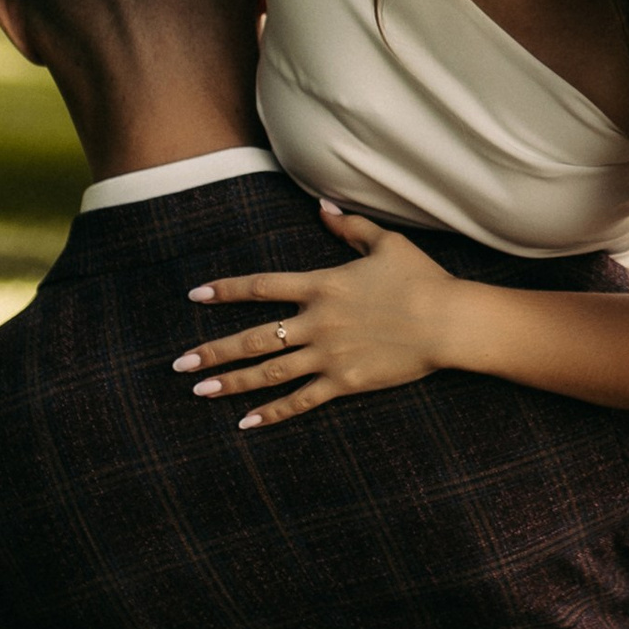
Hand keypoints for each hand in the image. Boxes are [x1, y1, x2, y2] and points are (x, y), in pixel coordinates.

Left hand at [173, 206, 464, 426]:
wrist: (449, 321)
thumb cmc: (422, 278)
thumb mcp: (385, 243)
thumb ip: (349, 226)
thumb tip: (322, 205)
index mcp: (323, 285)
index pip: (262, 287)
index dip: (226, 291)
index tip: (195, 296)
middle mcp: (318, 321)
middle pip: (255, 338)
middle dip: (214, 350)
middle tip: (179, 363)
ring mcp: (330, 355)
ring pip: (270, 372)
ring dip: (232, 382)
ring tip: (200, 390)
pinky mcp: (346, 383)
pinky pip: (302, 400)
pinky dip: (272, 413)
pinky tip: (245, 423)